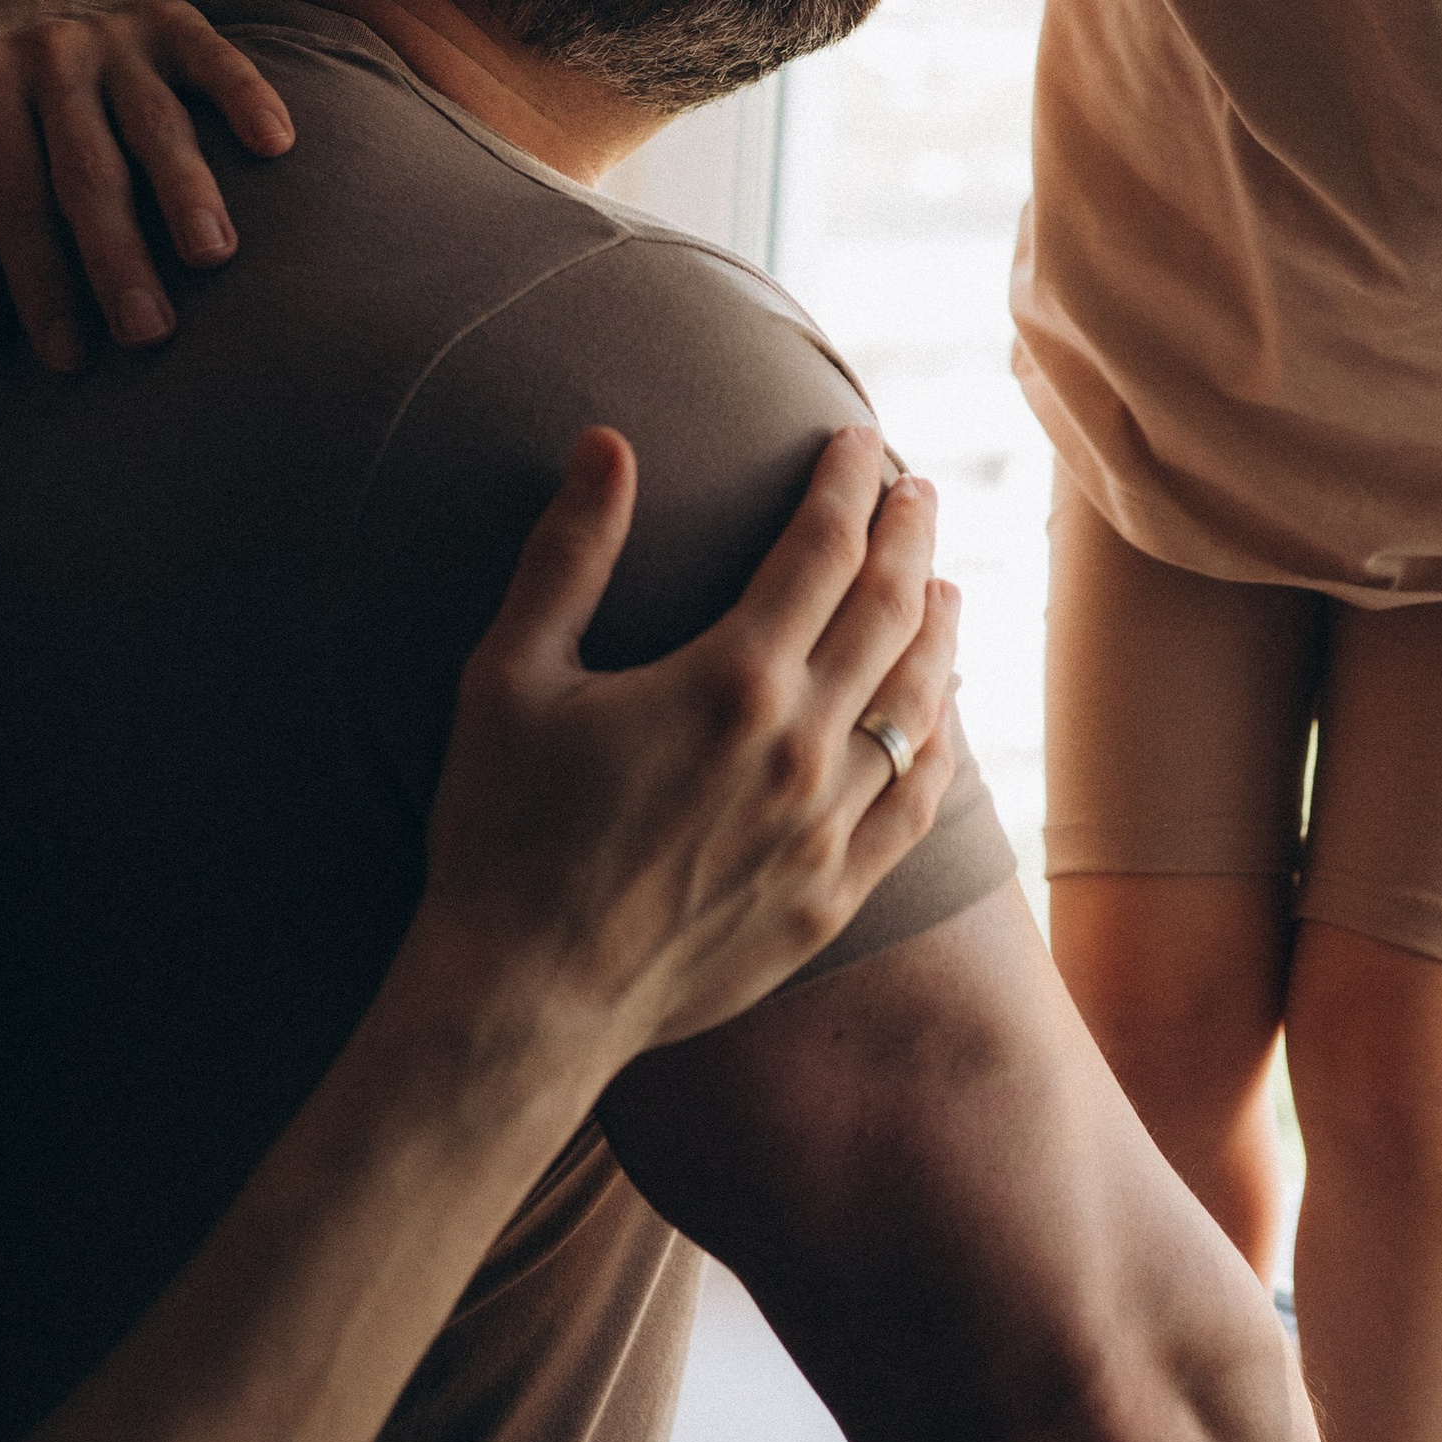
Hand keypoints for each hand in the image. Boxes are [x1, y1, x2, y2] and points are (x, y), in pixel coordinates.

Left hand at [0, 0, 293, 368]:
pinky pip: (215, 58)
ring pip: (154, 121)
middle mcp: (45, 55)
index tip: (69, 357)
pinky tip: (276, 144)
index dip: (39, 282)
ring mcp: (112, 32)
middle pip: (86, 169)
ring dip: (186, 189)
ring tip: (213, 256)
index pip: (14, 202)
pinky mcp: (171, 17)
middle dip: (117, 254)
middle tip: (148, 331)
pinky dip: (247, 97)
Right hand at [414, 422, 958, 1074]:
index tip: (856, 440)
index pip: (821, 548)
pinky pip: (915, 802)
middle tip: (915, 491)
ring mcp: (825, 829)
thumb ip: (568, 554)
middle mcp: (799, 748)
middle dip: (908, 534)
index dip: (846, 483)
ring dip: (938, 628)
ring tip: (941, 582)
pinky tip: (938, 712)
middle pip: (889, 609)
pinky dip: (940, 740)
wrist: (523, 1001)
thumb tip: (608, 441)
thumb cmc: (500, 832)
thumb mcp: (511, 677)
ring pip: (920, 703)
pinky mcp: (830, 896)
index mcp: (730, 680)